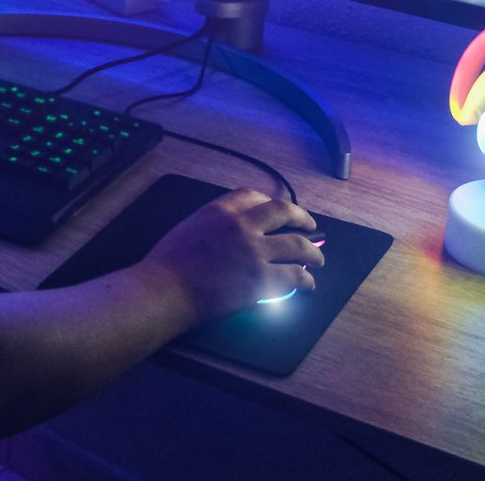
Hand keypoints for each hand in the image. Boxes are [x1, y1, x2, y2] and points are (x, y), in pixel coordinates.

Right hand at [140, 188, 323, 324]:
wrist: (166, 289)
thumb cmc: (168, 263)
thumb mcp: (191, 228)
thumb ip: (215, 224)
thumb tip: (235, 234)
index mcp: (220, 209)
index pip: (253, 196)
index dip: (270, 202)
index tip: (278, 210)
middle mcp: (242, 225)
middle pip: (283, 212)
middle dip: (302, 218)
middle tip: (310, 226)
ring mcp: (255, 252)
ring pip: (297, 245)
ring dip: (313, 252)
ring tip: (318, 259)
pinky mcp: (262, 279)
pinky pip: (294, 276)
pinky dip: (305, 280)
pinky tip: (308, 284)